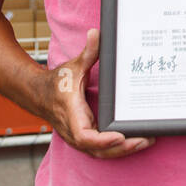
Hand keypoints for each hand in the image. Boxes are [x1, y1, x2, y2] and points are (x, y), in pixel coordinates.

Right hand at [33, 28, 152, 158]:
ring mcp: (79, 137)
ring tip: (146, 141)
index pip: (84, 136)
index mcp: (71, 114)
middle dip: (121, 148)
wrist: (38, 94)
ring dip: (123, 151)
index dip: (101, 141)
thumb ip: (87, 52)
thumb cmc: (56, 82)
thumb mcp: (73, 66)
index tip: (119, 137)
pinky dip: (117, 149)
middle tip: (145, 140)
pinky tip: (136, 141)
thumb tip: (96, 33)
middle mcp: (74, 130)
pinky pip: (101, 149)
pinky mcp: (85, 138)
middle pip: (97, 150)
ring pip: (100, 153)